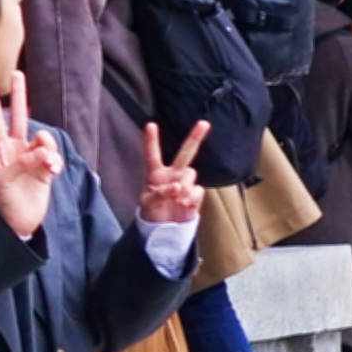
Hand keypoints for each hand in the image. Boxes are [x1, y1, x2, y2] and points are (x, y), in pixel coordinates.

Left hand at [0, 73, 62, 238]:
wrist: (17, 223)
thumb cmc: (3, 203)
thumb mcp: (6, 182)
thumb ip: (25, 164)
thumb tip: (45, 152)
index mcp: (0, 150)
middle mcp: (17, 150)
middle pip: (20, 117)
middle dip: (19, 95)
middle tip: (17, 73)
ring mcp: (33, 158)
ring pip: (44, 138)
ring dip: (46, 146)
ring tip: (46, 165)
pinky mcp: (47, 170)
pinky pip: (55, 157)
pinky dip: (55, 161)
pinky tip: (52, 170)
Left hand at [138, 120, 209, 235]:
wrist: (165, 229)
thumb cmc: (152, 212)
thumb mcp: (148, 203)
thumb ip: (160, 192)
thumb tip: (177, 186)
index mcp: (156, 173)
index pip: (153, 154)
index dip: (152, 141)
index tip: (150, 125)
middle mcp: (173, 174)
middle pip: (185, 153)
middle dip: (195, 137)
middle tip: (204, 123)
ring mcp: (185, 184)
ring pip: (191, 174)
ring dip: (184, 186)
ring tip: (176, 200)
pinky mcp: (195, 195)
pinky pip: (198, 191)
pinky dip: (191, 198)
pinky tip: (184, 205)